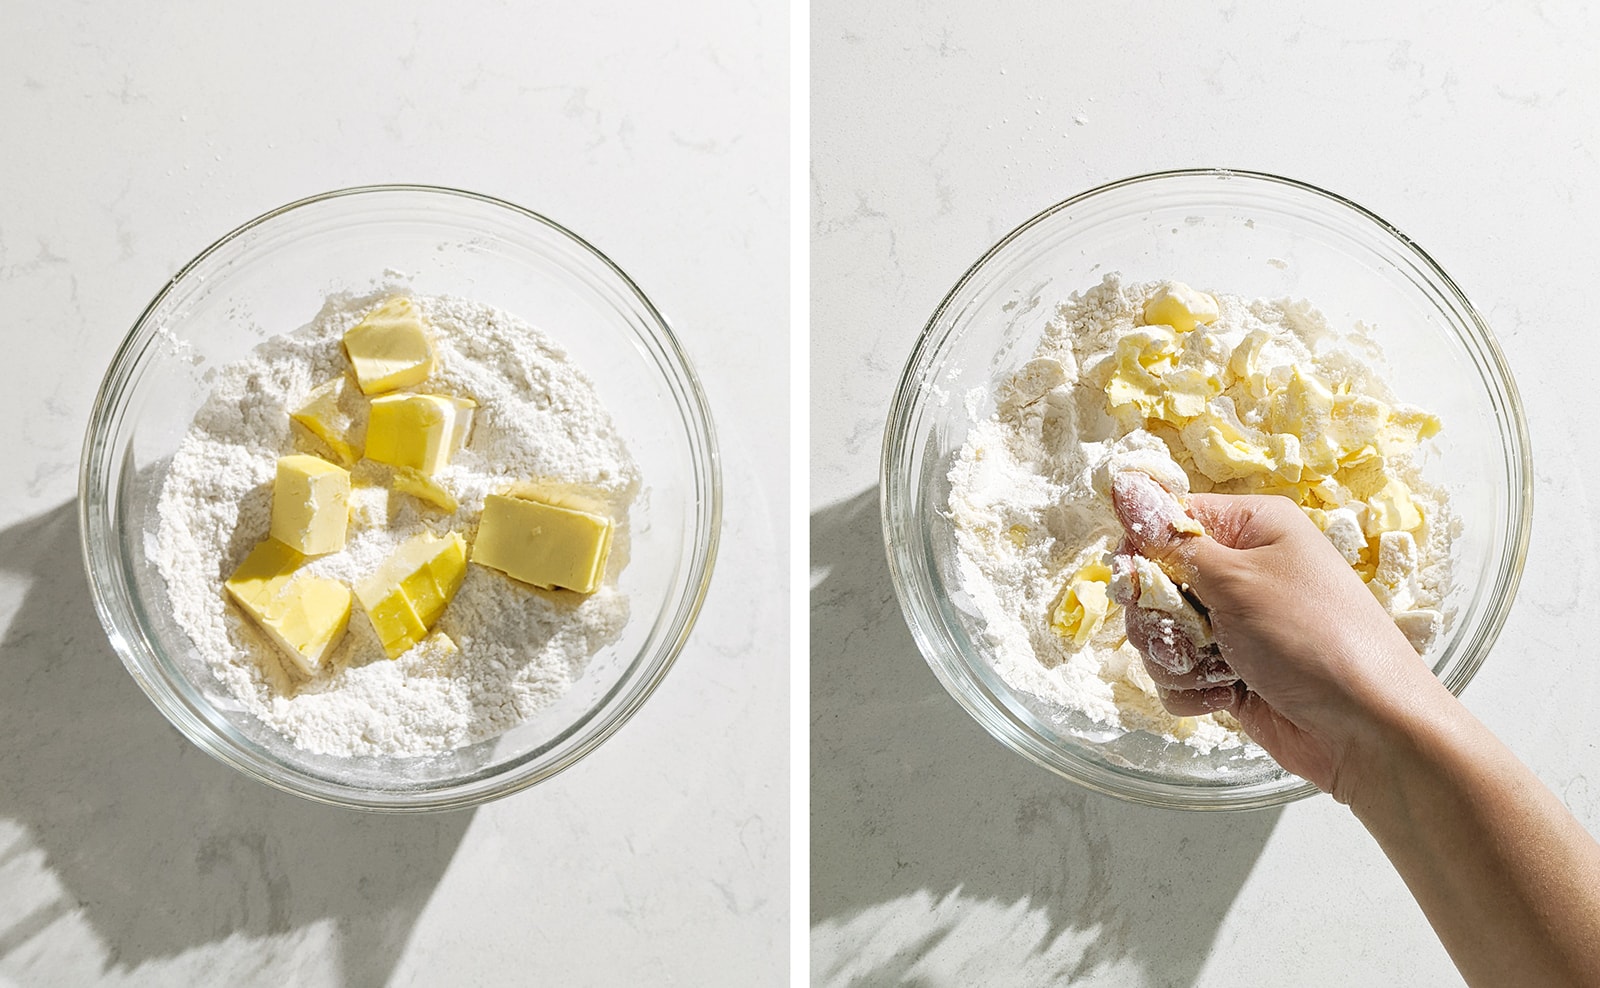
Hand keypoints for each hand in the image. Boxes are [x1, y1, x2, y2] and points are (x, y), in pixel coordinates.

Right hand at [1109, 471, 1438, 798]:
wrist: (1369, 731)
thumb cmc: (1315, 639)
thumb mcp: (1238, 580)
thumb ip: (1169, 541)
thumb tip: (1122, 485)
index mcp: (1252, 527)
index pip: (1168, 520)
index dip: (1143, 551)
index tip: (1139, 582)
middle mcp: (1242, 570)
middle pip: (1155, 581)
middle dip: (1158, 617)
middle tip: (1189, 635)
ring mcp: (1235, 624)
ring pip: (1160, 632)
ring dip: (1175, 657)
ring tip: (1218, 671)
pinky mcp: (1230, 671)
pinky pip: (1178, 674)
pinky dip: (1193, 688)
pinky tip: (1226, 695)